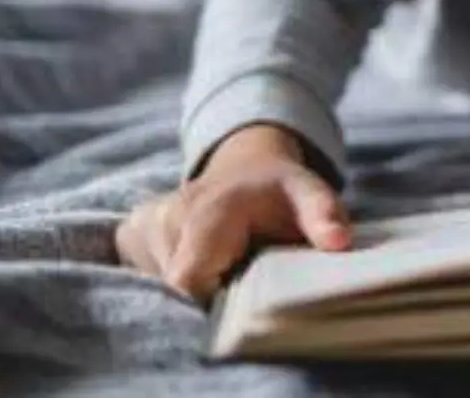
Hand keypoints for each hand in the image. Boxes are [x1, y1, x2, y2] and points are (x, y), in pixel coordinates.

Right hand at [115, 124, 350, 302]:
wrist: (245, 166)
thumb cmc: (279, 189)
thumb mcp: (309, 192)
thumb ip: (324, 215)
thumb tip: (339, 243)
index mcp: (208, 211)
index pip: (189, 280)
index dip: (212, 302)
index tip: (239, 300)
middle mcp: (165, 216)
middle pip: (172, 290)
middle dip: (206, 298)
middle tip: (238, 279)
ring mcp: (141, 225)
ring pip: (157, 287)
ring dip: (191, 290)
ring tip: (224, 267)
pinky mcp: (129, 235)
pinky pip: (144, 277)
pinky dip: (171, 283)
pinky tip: (202, 263)